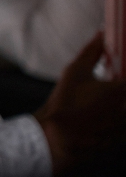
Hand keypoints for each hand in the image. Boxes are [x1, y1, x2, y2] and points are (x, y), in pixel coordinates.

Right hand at [34, 32, 125, 176]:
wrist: (57, 140)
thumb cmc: (65, 103)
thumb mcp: (75, 72)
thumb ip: (92, 51)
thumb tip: (101, 33)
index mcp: (122, 89)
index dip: (124, 76)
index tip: (117, 78)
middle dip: (122, 93)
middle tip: (110, 90)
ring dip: (122, 108)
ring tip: (106, 105)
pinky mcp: (123, 143)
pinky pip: (125, 131)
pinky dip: (120, 124)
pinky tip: (106, 121)